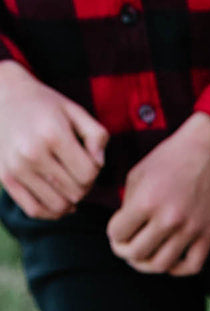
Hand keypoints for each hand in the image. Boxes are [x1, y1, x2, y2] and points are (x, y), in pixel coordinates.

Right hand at [0, 62, 107, 218]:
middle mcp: (32, 153)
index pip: (88, 174)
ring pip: (59, 206)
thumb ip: (97, 135)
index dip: (95, 170)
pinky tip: (59, 199)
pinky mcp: (6, 178)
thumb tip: (99, 164)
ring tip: (68, 182)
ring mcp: (16, 168)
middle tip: (78, 170)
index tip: (88, 159)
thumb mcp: (75, 111)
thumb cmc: (46, 107)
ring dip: (70, 199)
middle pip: (76, 191)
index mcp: (52, 134)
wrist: (3, 98)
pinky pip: (35, 210)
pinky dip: (51, 212)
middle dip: (84, 185)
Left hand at [107, 111, 209, 275]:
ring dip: (146, 264)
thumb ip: (128, 205)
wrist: (209, 149)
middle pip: (136, 254)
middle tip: (125, 245)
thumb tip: (123, 231)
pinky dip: (176, 269)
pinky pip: (191, 266)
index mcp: (147, 201)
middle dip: (124, 251)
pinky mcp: (208, 234)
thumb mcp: (138, 174)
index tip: (118, 228)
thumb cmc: (170, 158)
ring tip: (143, 255)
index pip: (117, 234)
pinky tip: (169, 259)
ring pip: (160, 265)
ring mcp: (190, 229)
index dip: (113, 233)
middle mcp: (169, 219)